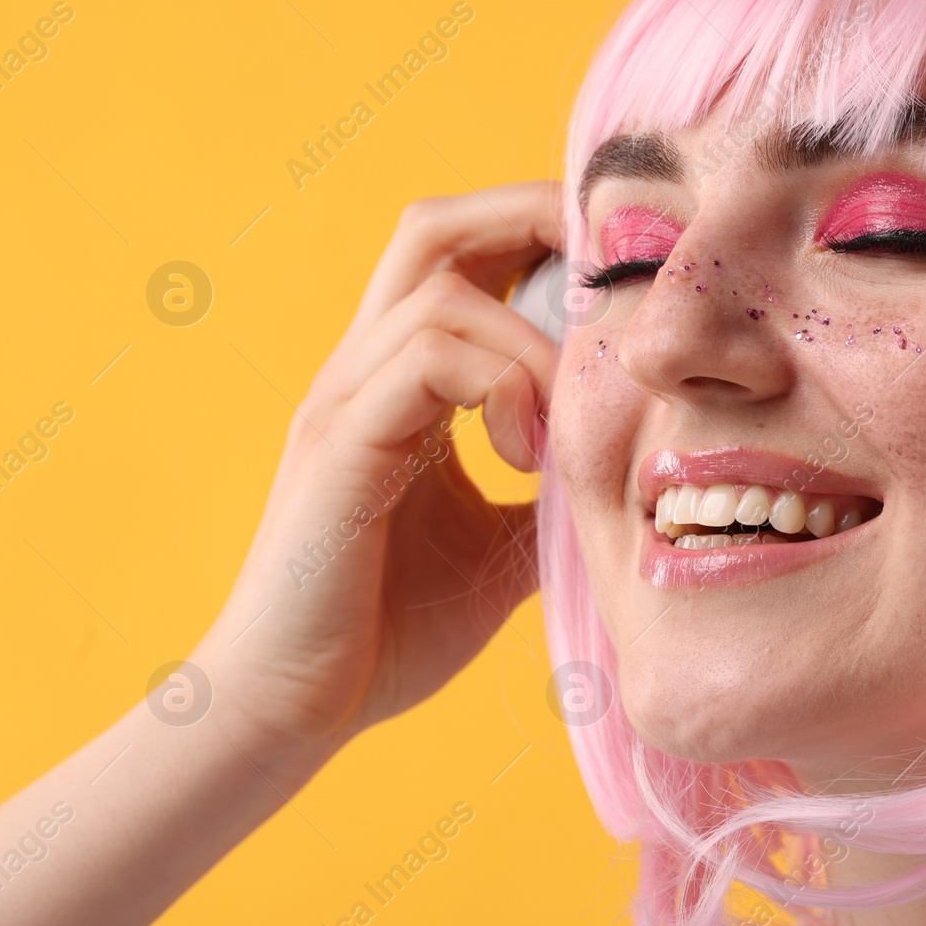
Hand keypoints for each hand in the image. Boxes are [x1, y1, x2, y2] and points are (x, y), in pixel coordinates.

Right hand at [193, 181, 563, 763]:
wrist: (295, 707)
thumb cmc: (390, 629)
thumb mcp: (503, 547)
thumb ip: (553, 496)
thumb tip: (629, 476)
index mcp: (402, 385)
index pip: (464, 258)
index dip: (539, 237)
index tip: (618, 276)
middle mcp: (366, 373)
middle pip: (433, 228)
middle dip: (529, 218)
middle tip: (609, 275)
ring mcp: (345, 402)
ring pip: (438, 286)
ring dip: (530, 337)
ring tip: (567, 418)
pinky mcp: (339, 447)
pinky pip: (425, 361)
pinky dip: (499, 385)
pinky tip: (527, 459)